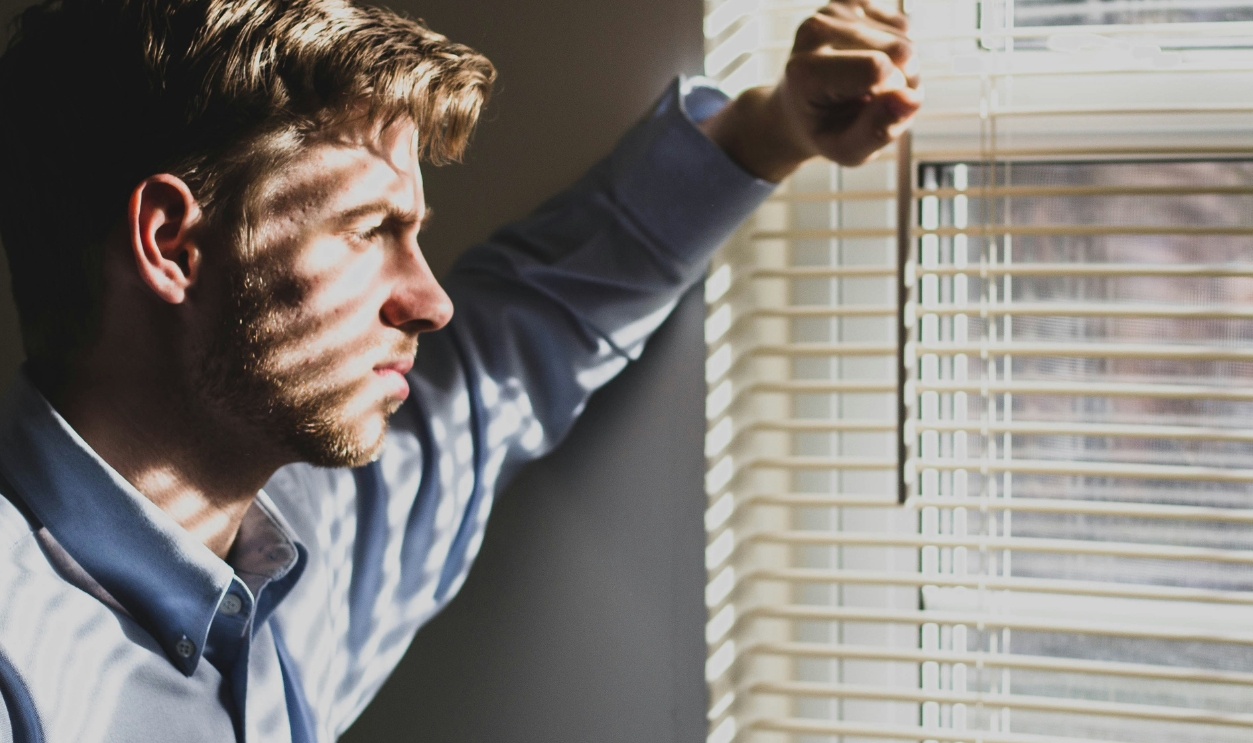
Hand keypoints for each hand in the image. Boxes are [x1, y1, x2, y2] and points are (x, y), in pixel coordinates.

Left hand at [700, 0, 921, 181]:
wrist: (797, 109)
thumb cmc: (823, 130)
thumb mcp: (846, 150)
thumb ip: (876, 131)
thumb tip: (910, 99)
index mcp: (805, 71)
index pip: (878, 69)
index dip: (894, 95)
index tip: (876, 112)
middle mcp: (814, 31)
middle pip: (900, 51)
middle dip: (903, 83)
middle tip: (876, 103)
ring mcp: (831, 11)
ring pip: (905, 38)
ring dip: (901, 70)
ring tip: (871, 87)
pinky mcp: (849, 2)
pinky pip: (901, 26)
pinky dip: (896, 50)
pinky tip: (872, 63)